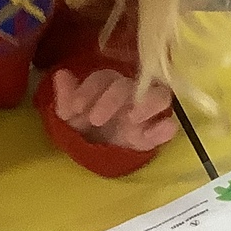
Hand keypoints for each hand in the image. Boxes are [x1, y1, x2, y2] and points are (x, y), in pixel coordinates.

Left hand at [50, 68, 178, 150]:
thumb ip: (66, 97)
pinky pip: (169, 126)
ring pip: (160, 96)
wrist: (98, 155)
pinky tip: (159, 130)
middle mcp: (131, 94)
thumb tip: (61, 75)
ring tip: (132, 119)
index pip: (104, 78)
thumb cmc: (85, 130)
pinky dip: (165, 127)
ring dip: (148, 103)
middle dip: (113, 98)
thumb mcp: (70, 117)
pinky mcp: (156, 134)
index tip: (77, 108)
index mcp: (109, 86)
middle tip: (95, 120)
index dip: (90, 89)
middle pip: (132, 83)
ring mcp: (147, 113)